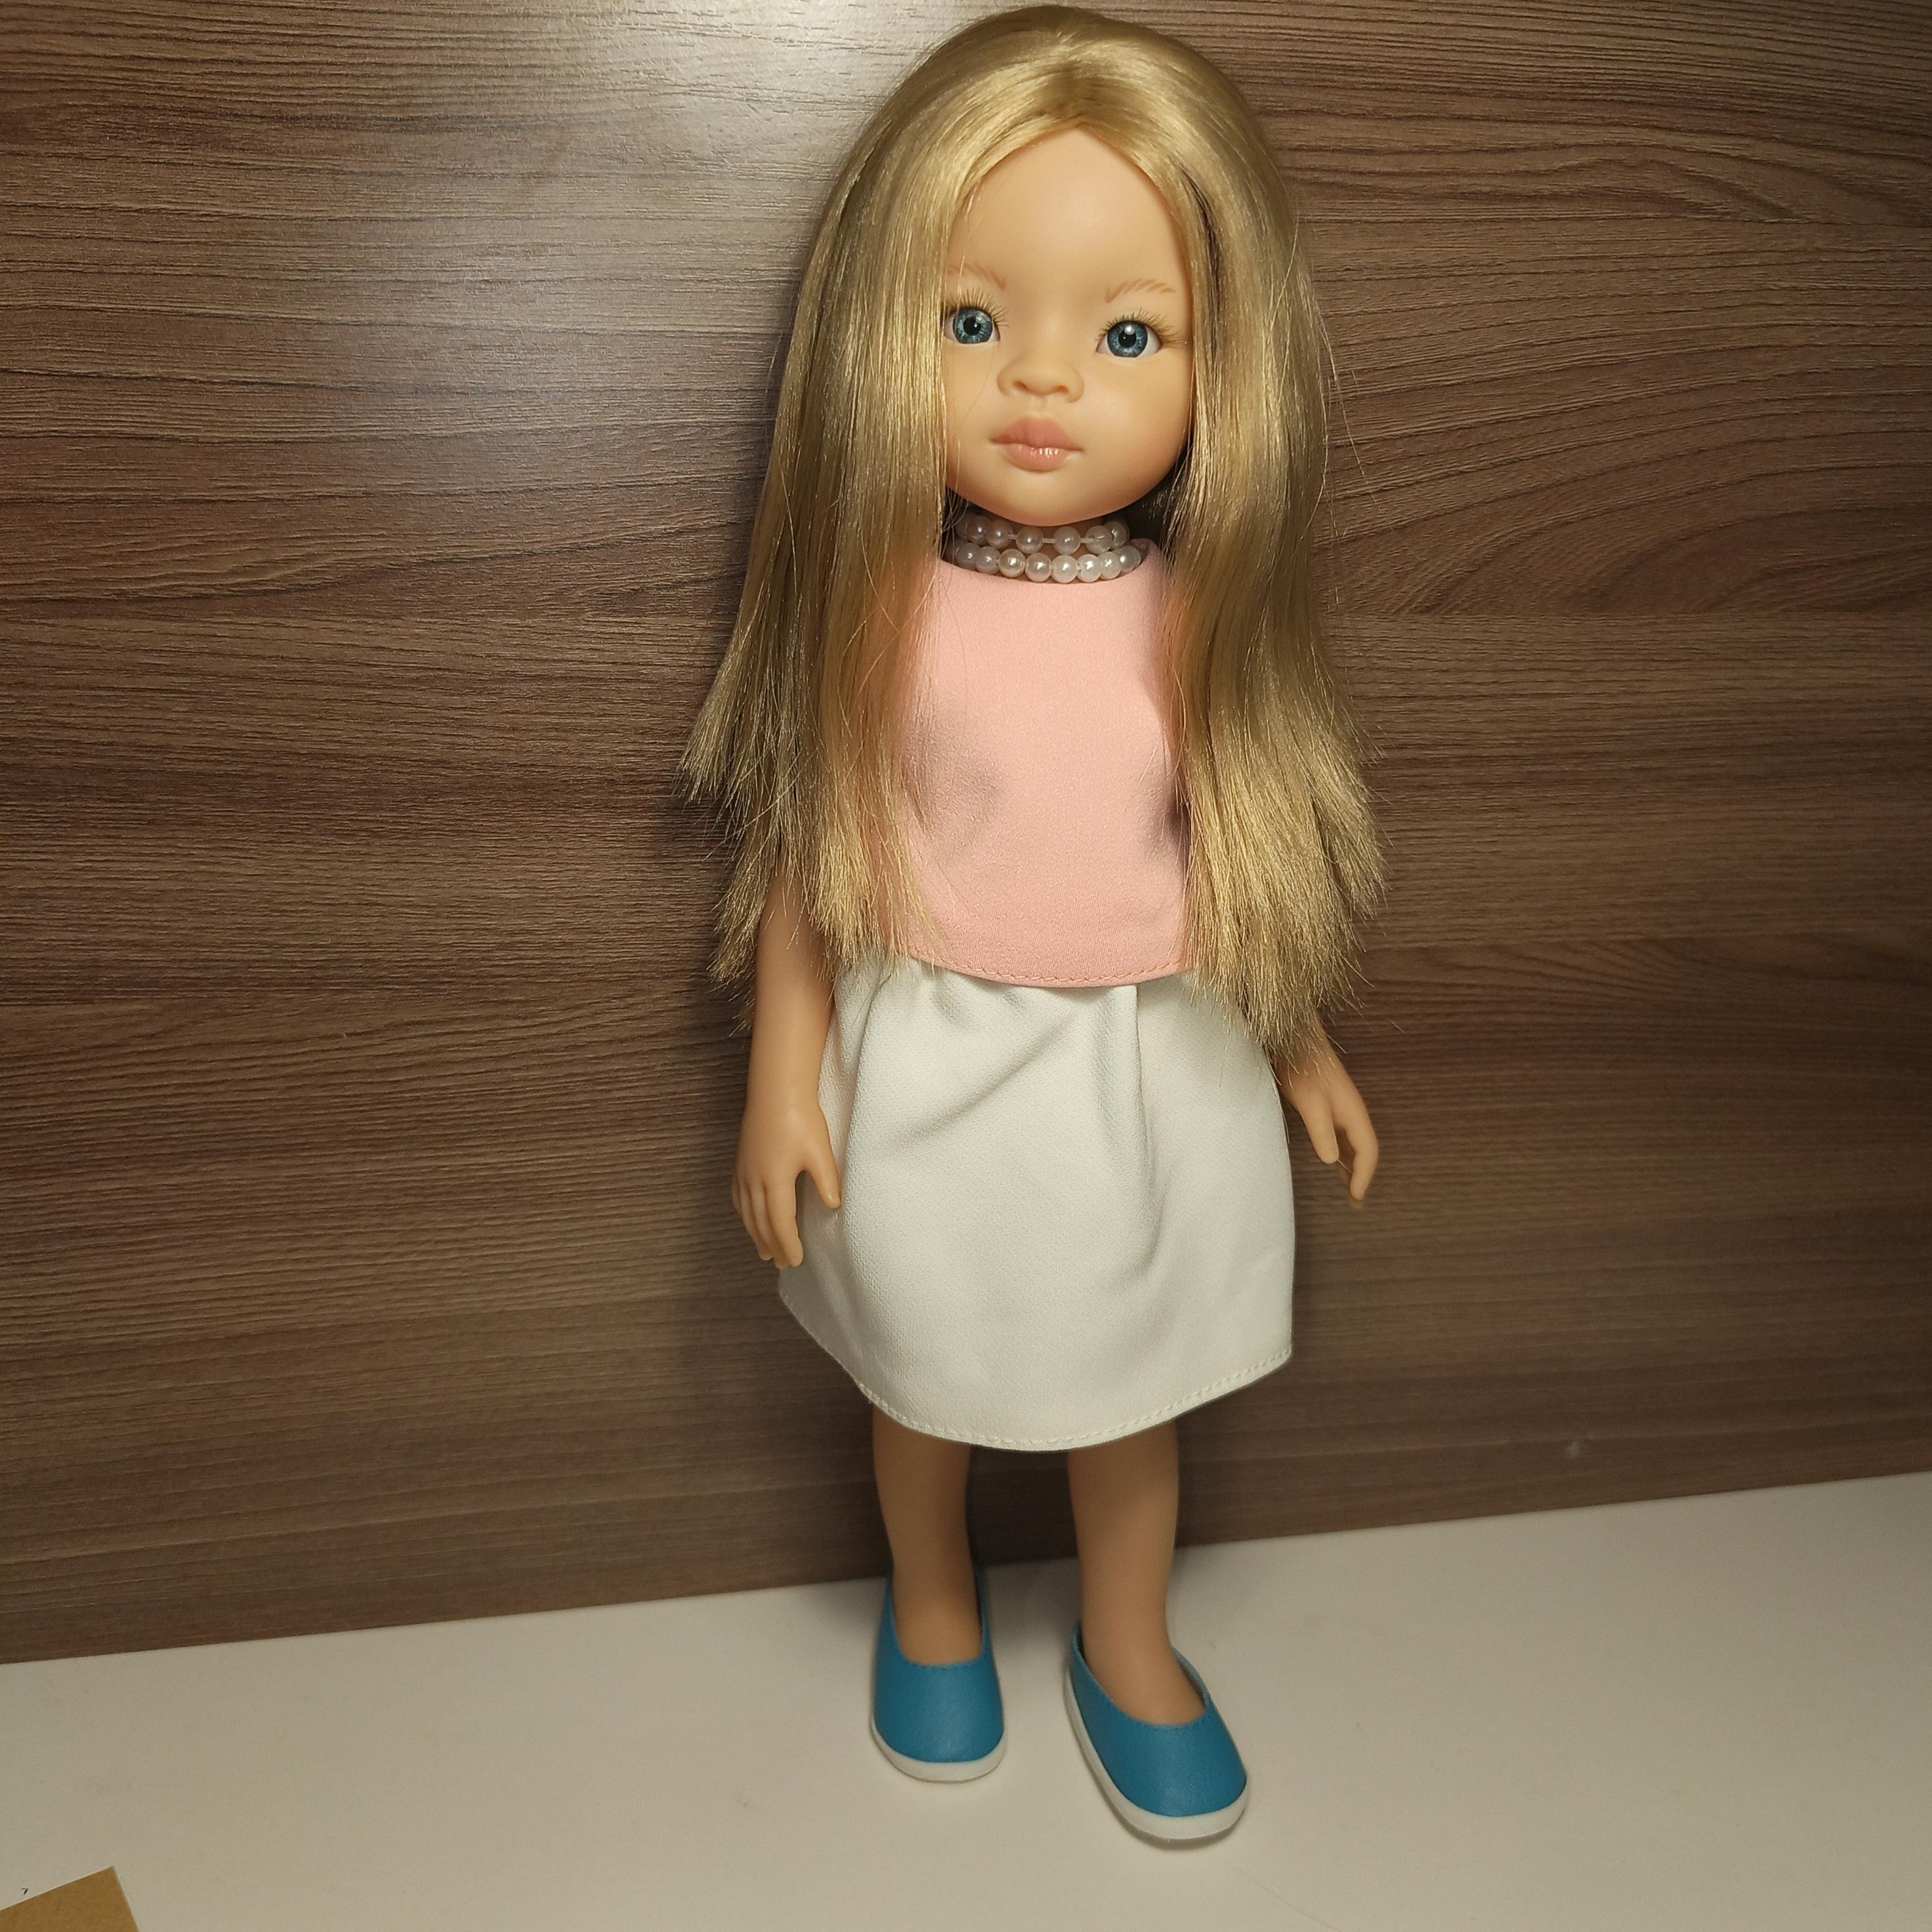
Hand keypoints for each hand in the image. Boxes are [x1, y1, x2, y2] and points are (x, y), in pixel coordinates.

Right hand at [732, 1083, 841, 1268]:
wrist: (776, 1090)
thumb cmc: (801, 1118)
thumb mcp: (820, 1152)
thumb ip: (827, 1181)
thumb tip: (833, 1207)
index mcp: (775, 1180)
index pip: (780, 1223)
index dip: (787, 1244)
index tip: (796, 1260)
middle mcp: (754, 1180)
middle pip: (760, 1223)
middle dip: (771, 1245)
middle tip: (782, 1264)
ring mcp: (744, 1171)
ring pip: (747, 1212)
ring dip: (755, 1234)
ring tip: (764, 1252)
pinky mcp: (741, 1162)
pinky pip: (738, 1197)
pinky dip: (744, 1214)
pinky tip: (749, 1218)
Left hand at [1273, 1037, 1377, 1205]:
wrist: (1294, 1042)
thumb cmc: (1302, 1071)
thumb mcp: (1310, 1104)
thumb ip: (1322, 1132)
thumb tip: (1333, 1161)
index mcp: (1353, 1114)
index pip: (1368, 1151)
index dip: (1364, 1176)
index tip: (1356, 1198)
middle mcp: (1352, 1113)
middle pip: (1365, 1150)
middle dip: (1363, 1176)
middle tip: (1356, 1201)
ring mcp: (1341, 1109)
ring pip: (1353, 1144)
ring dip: (1353, 1166)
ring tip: (1348, 1188)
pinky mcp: (1328, 1106)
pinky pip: (1342, 1136)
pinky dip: (1342, 1153)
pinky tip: (1333, 1160)